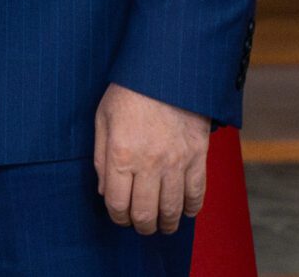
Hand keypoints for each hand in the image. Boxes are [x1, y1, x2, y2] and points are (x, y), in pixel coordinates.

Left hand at [93, 83, 209, 234]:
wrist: (167, 72)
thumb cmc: (129, 92)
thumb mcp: (103, 118)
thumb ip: (100, 157)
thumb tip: (105, 191)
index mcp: (120, 154)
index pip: (117, 204)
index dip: (117, 217)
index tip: (120, 217)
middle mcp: (148, 164)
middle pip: (145, 214)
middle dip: (141, 226)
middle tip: (141, 226)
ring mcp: (175, 163)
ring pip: (172, 210)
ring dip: (166, 224)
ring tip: (162, 226)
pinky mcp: (198, 158)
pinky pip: (197, 194)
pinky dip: (190, 209)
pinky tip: (184, 212)